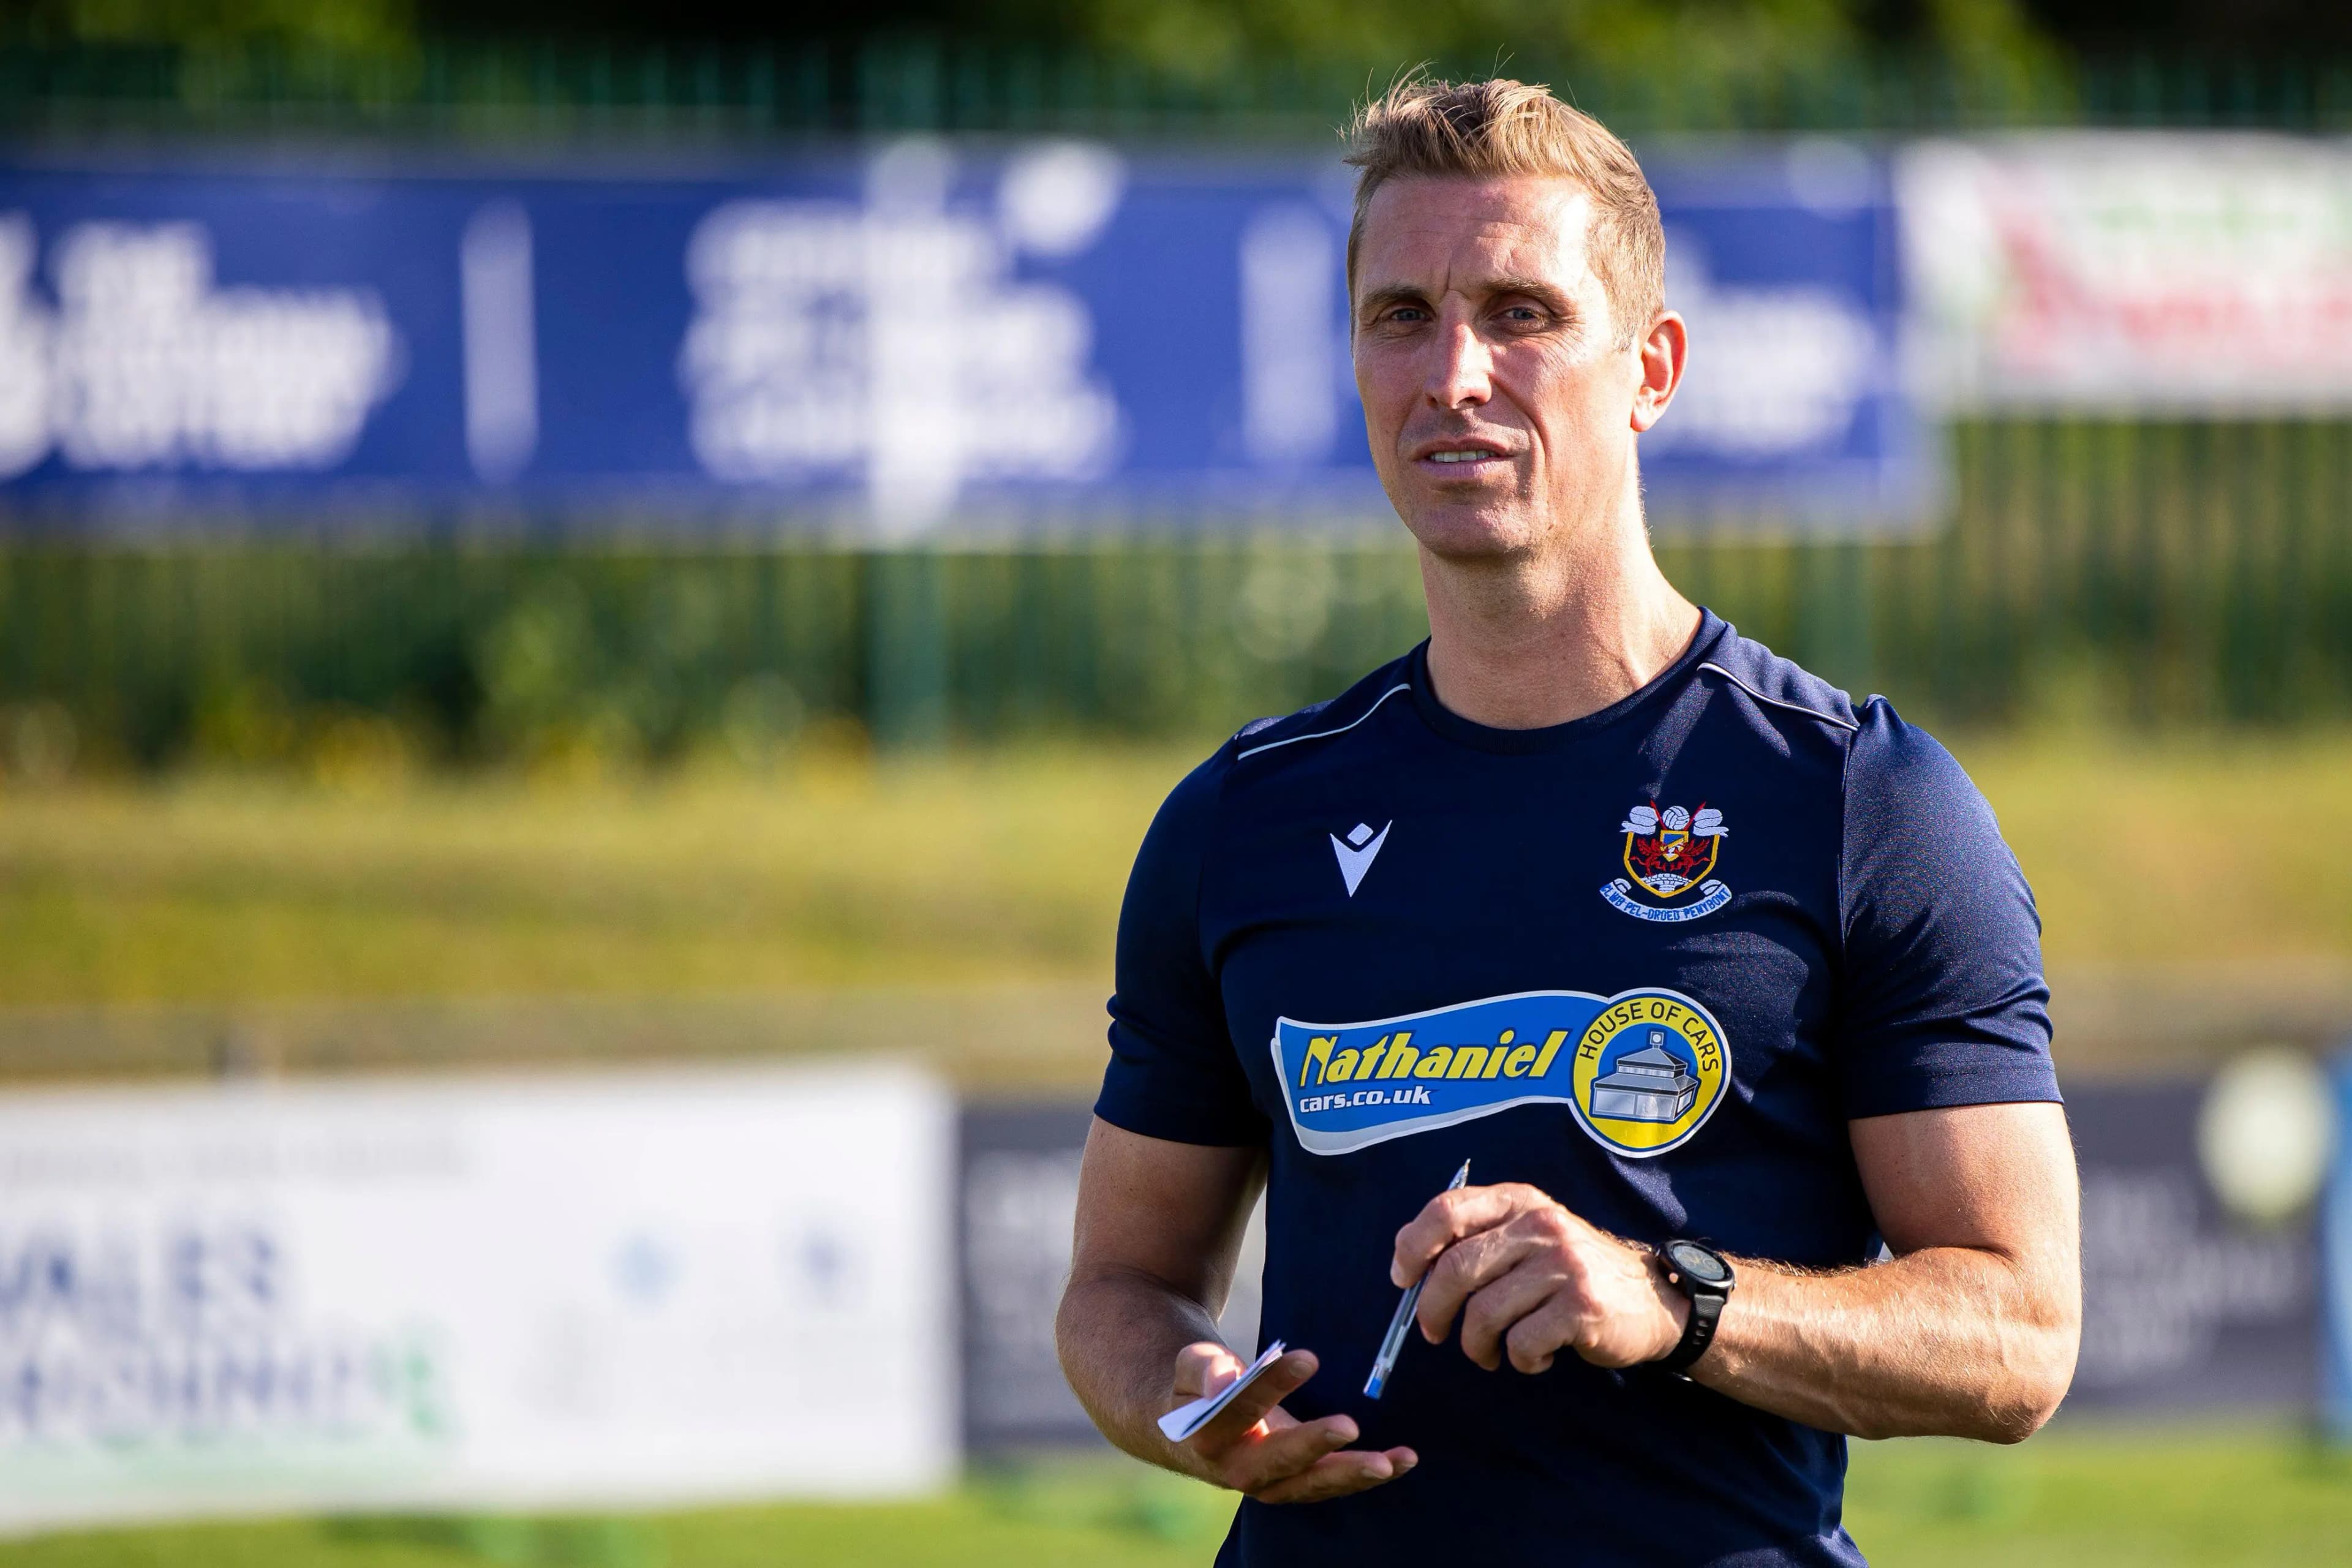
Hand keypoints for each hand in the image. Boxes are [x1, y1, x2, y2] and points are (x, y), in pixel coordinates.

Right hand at [1164, 1344, 1416, 1503]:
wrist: (1196, 1428)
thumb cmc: (1201, 1385)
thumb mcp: (1194, 1364)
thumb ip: (1206, 1369)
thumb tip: (1224, 1380)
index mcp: (1207, 1435)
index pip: (1241, 1409)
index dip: (1273, 1385)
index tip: (1309, 1358)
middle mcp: (1238, 1469)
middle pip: (1280, 1461)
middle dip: (1315, 1445)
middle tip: (1350, 1426)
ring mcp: (1270, 1483)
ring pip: (1312, 1484)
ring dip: (1353, 1473)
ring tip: (1392, 1461)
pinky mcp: (1296, 1484)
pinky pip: (1332, 1484)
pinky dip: (1366, 1476)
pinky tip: (1402, 1461)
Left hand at [1391, 1183, 1687, 1373]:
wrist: (1653, 1299)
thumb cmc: (1571, 1271)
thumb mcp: (1529, 1234)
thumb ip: (1477, 1235)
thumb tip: (1406, 1256)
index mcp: (1520, 1200)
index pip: (1447, 1210)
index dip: (1413, 1246)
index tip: (1402, 1278)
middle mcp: (1541, 1224)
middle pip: (1456, 1267)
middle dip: (1433, 1309)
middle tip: (1434, 1333)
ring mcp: (1564, 1264)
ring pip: (1485, 1312)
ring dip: (1476, 1344)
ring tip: (1488, 1352)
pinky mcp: (1582, 1306)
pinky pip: (1522, 1343)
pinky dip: (1518, 1360)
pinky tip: (1532, 1357)